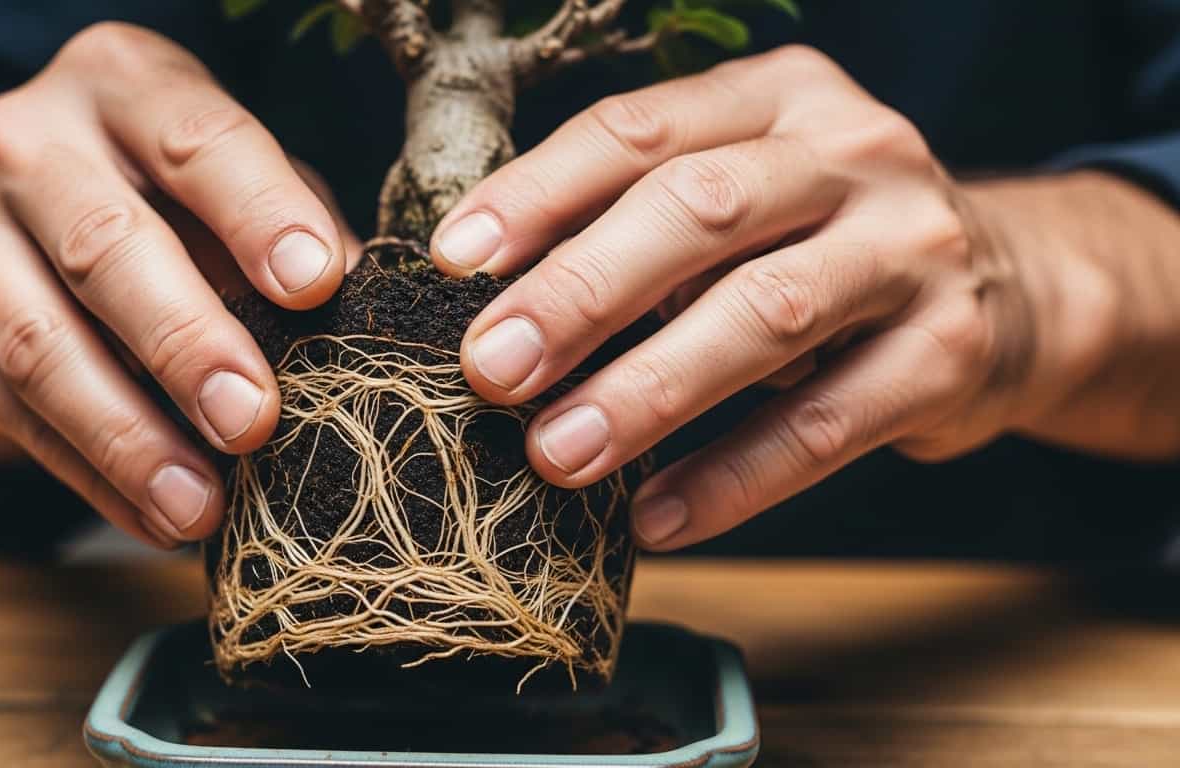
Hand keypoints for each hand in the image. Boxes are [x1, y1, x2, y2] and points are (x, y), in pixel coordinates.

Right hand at [0, 23, 359, 547]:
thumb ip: (299, 233)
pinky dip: (91, 475)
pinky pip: (12, 412)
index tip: (314, 285)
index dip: (258, 213)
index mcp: (125, 85)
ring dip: (128, 437)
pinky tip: (156, 515)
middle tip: (253, 420)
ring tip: (200, 505)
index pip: (196, 143)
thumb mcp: (242, 181)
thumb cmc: (180, 190)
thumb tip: (363, 326)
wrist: (32, 202)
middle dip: (184, 341)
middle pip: (105, 245)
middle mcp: (30, 144)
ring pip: (41, 344)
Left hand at [431, 45, 1179, 550]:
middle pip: (698, 212)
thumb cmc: (827, 243)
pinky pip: (827, 423)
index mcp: (778, 99)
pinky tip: (658, 518)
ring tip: (557, 454)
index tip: (454, 264)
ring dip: (648, 392)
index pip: (638, 131)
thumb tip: (490, 297)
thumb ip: (641, 222)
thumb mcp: (748, 197)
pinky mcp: (950, 350)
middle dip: (581, 292)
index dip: (538, 195)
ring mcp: (912, 247)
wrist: (1012, 289)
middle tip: (490, 367)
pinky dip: (734, 477)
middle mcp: (852, 151)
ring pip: (764, 315)